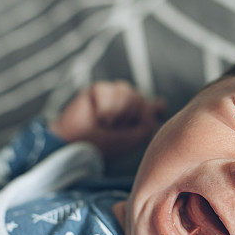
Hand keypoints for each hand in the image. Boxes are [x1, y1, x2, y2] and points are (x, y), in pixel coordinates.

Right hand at [50, 81, 165, 157]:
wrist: (76, 145)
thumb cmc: (103, 145)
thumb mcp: (132, 140)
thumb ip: (148, 125)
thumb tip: (156, 106)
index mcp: (139, 117)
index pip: (157, 106)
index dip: (156, 109)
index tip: (154, 115)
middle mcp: (129, 104)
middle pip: (142, 99)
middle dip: (130, 116)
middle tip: (115, 130)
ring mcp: (114, 95)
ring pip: (126, 92)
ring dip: (116, 112)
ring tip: (106, 124)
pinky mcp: (98, 90)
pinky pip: (108, 90)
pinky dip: (103, 107)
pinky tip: (96, 116)